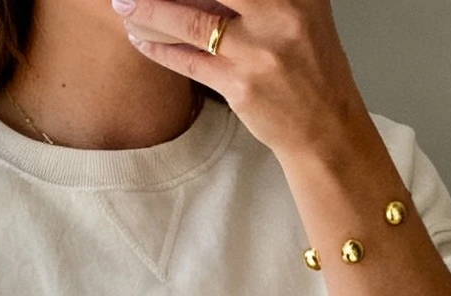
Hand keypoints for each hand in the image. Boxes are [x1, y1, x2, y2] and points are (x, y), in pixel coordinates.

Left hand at [111, 0, 365, 165]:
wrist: (326, 129)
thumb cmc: (309, 69)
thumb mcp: (300, 14)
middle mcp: (280, 11)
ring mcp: (259, 50)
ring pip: (191, 20)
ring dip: (150, 11)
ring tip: (124, 3)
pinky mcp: (240, 86)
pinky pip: (188, 61)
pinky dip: (159, 48)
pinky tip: (140, 38)